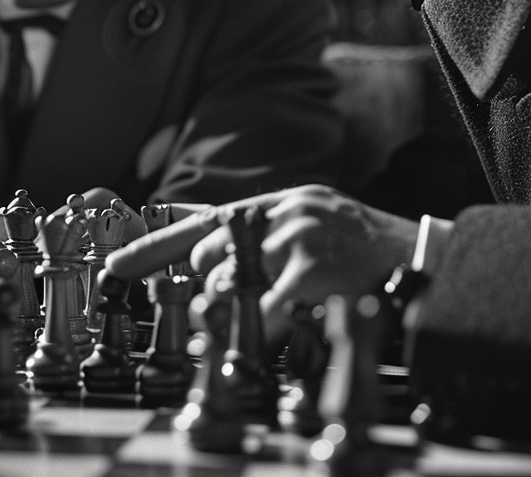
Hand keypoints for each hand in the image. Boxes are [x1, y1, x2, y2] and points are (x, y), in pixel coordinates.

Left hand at [105, 184, 419, 344]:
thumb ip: (258, 233)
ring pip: (230, 281)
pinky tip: (283, 325)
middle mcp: (281, 211)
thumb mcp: (305, 224)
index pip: (202, 222)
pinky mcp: (313, 267)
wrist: (416, 255)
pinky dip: (264, 327)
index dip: (154, 246)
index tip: (114, 267)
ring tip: (280, 304)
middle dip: (217, 285)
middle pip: (209, 256)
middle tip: (251, 295)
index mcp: (277, 202)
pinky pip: (265, 308)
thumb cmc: (356, 248)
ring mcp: (297, 236)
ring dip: (242, 306)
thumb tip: (207, 241)